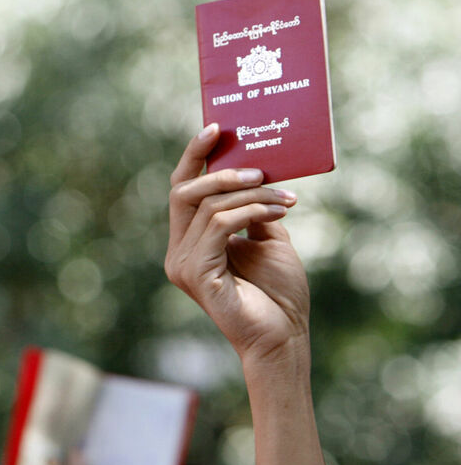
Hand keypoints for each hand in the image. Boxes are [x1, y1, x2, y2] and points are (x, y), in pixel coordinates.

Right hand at [164, 123, 306, 376]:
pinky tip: (276, 212)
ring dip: (250, 193)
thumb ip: (253, 210)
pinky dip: (249, 211)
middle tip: (258, 166)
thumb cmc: (278, 295)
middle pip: (185, 192)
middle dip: (220, 170)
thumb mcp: (268, 239)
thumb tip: (257, 173)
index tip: (215, 128)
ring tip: (284, 196)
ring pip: (207, 206)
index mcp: (190, 243)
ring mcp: (183, 264)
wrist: (284, 337)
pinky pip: (219, 226)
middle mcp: (178, 252)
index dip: (193, 157)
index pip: (182, 191)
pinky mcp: (197, 274)